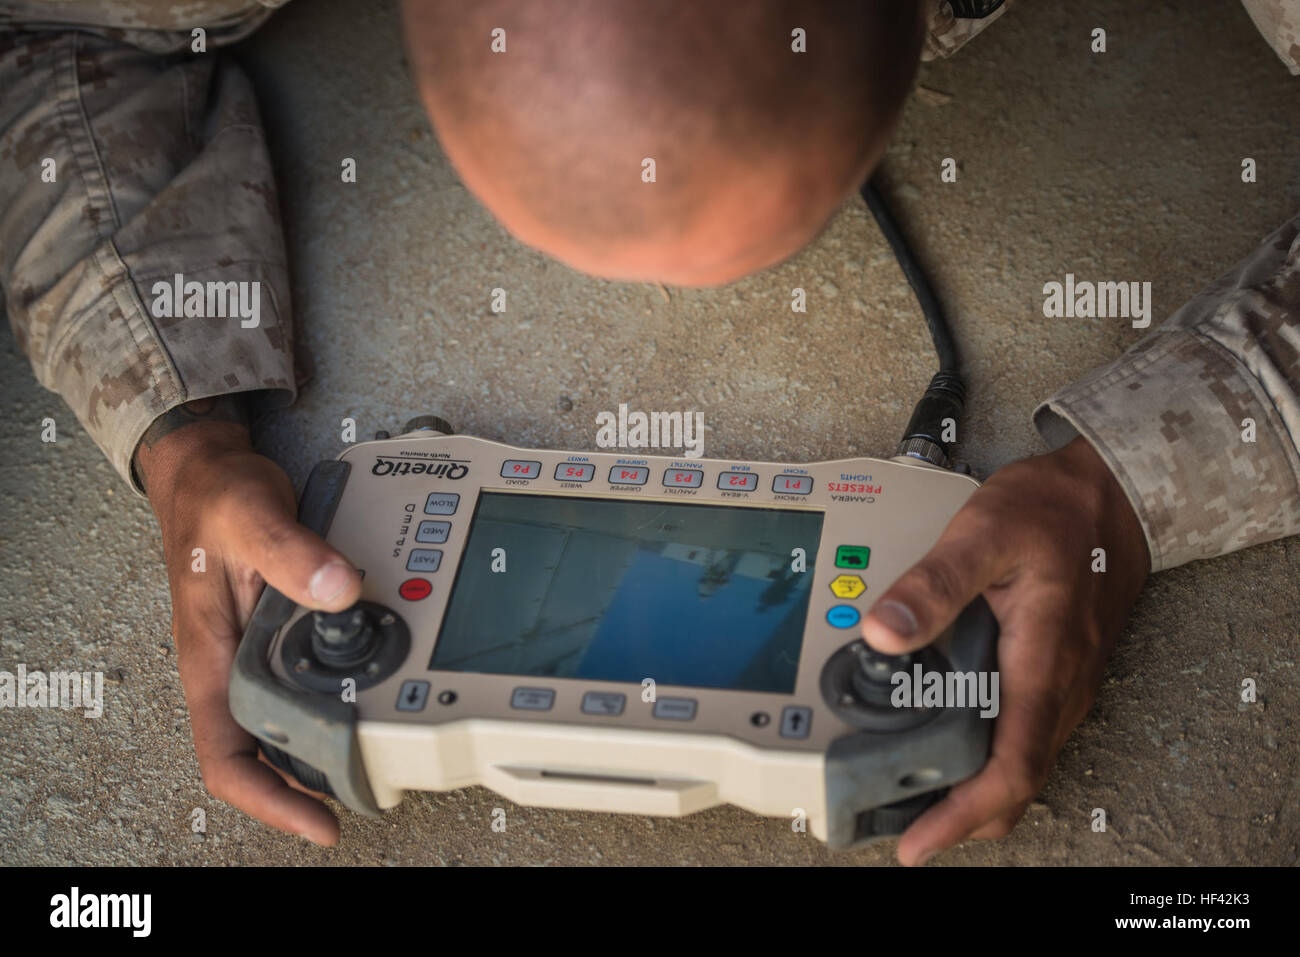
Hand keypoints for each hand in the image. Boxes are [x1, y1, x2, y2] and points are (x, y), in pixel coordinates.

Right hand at [137, 415, 361, 844]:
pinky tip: (379, 681)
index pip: (227, 757)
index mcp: (212, 657)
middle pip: (268, 752)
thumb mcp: (250, 516)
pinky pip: (310, 678)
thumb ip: (292, 554)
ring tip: (385, 744)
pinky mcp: (282, 633)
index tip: (320, 821)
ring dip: (330, 738)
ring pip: (292, 719)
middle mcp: (233, 665)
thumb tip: (342, 591)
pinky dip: (341, 690)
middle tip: (376, 783)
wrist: (210, 474)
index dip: (271, 801)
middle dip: (315, 779)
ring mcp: (257, 652)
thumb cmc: (216, 499)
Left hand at [860, 436, 1149, 864]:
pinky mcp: (1057, 670)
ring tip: (915, 794)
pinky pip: (1025, 732)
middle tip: (903, 826)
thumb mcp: (984, 532)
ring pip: (1022, 759)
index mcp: (1043, 661)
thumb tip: (882, 631)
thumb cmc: (1053, 509)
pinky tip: (950, 743)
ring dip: (974, 789)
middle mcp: (1060, 684)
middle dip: (961, 815)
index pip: (1011, 768)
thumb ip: (933, 583)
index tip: (920, 840)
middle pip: (1016, 780)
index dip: (964, 814)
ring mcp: (1063, 681)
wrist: (1110, 491)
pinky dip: (988, 756)